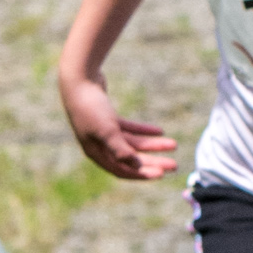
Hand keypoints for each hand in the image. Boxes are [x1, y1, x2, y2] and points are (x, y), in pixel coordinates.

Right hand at [61, 74, 178, 182]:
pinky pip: (130, 129)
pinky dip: (143, 130)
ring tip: (173, 145)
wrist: (79, 78)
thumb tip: (137, 166)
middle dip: (153, 161)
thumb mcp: (107, 130)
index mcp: (96, 153)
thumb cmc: (90, 107)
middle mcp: (99, 145)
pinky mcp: (108, 118)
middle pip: (131, 159)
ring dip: (153, 145)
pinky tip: (159, 131)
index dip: (142, 174)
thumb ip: (121, 150)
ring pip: (133, 143)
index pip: (122, 170)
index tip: (162, 174)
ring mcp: (104, 131)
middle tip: (174, 165)